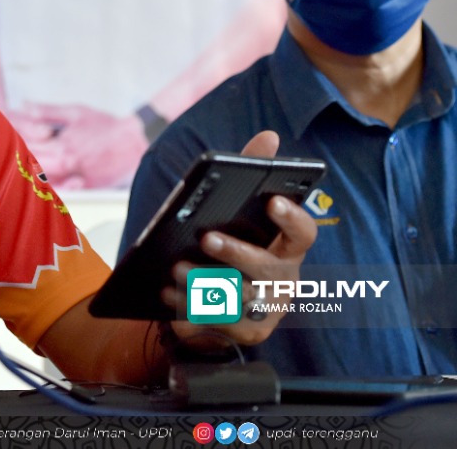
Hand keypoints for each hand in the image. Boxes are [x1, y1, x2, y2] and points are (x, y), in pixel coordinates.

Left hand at [10, 103, 150, 188]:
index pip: (27, 144)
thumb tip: (24, 106)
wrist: (136, 142)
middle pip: (30, 166)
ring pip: (41, 181)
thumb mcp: (76, 112)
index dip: (9, 140)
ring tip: (10, 170)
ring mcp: (75, 178)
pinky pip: (59, 190)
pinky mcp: (84, 187)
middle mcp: (66, 164)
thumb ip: (47, 112)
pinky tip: (34, 183)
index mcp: (61, 144)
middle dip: (12, 159)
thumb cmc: (105, 125)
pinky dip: (45, 187)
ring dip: (26, 174)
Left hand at [163, 131, 317, 345]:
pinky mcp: (245, 333)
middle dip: (236, 253)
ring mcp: (267, 310)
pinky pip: (216, 323)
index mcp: (288, 249)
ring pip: (238, 298)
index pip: (303, 233)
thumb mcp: (242, 210)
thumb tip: (269, 135)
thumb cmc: (236, 244)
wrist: (220, 302)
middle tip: (206, 237)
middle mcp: (284, 281)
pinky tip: (166, 293)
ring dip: (205, 282)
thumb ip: (254, 172)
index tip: (273, 200)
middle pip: (266, 269)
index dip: (292, 218)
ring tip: (176, 268)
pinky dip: (189, 307)